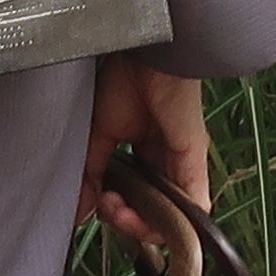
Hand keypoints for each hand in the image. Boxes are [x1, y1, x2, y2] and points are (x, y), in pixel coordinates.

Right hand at [78, 54, 208, 250]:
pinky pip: (194, 205)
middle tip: (104, 207)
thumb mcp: (97, 131)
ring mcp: (182, 161)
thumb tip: (80, 210)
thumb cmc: (125, 74)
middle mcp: (164, 158)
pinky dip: (173, 222)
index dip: (113, 209)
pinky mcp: (194, 158)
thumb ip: (90, 172)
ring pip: (170, 215)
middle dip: (124, 220)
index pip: (131, 196)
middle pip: (149, 210)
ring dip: (141, 225)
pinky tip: (146, 221)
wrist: (144, 50)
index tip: (94, 202)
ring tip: (117, 211)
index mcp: (142, 149)